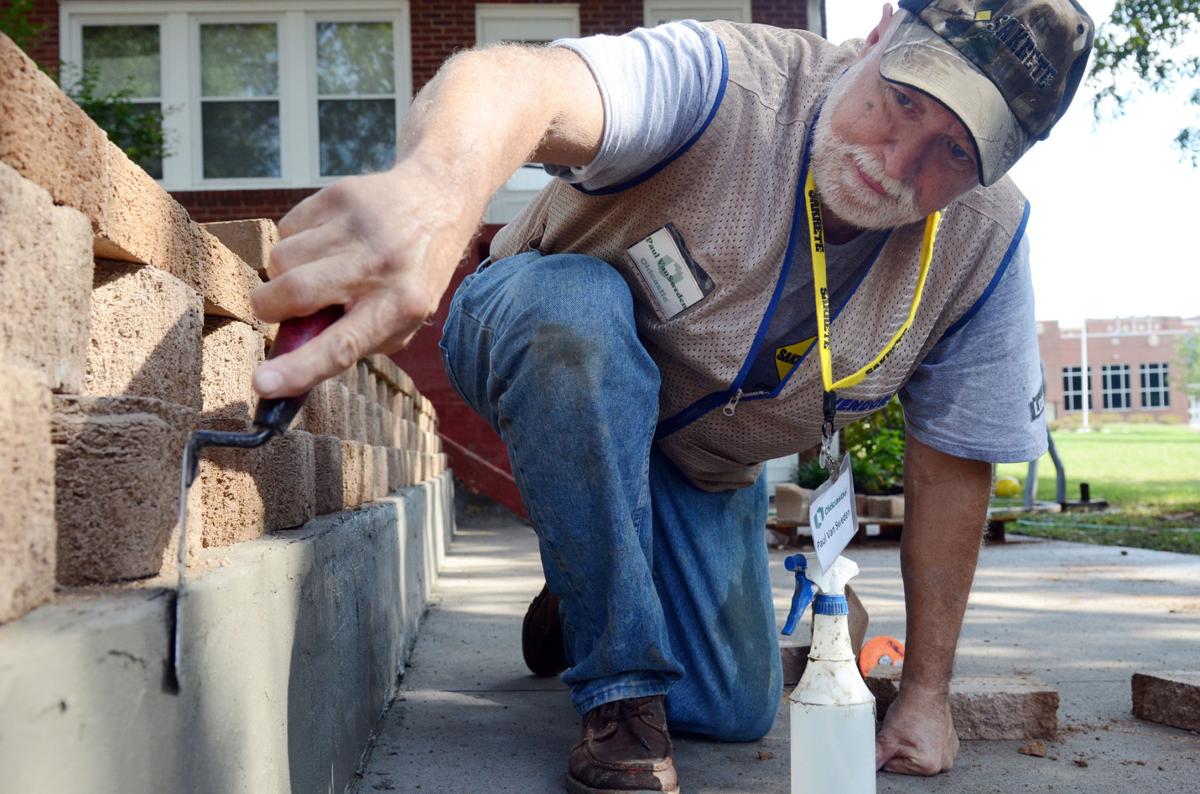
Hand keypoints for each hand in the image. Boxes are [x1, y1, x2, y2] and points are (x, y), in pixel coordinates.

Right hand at [250, 159, 477, 397]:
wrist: (437, 202)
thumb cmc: (410, 276)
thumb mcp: (399, 320)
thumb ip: (350, 341)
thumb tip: (291, 358)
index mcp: (400, 307)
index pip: (342, 346)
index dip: (298, 369)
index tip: (261, 385)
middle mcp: (380, 265)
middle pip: (295, 291)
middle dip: (269, 307)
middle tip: (279, 308)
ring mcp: (359, 226)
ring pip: (280, 259)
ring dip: (283, 274)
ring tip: (317, 269)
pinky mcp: (340, 195)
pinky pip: (285, 228)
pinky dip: (293, 242)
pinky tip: (324, 241)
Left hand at [875, 685, 957, 774]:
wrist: (926, 689)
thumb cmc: (908, 711)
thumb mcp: (887, 737)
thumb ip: (876, 756)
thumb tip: (867, 768)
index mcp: (928, 766)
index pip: (894, 767)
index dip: (887, 751)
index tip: (891, 737)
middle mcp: (943, 764)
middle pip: (908, 763)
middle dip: (900, 749)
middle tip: (902, 732)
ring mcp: (949, 754)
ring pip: (919, 755)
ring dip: (912, 745)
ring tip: (912, 729)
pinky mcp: (952, 743)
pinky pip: (932, 747)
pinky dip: (924, 740)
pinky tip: (921, 727)